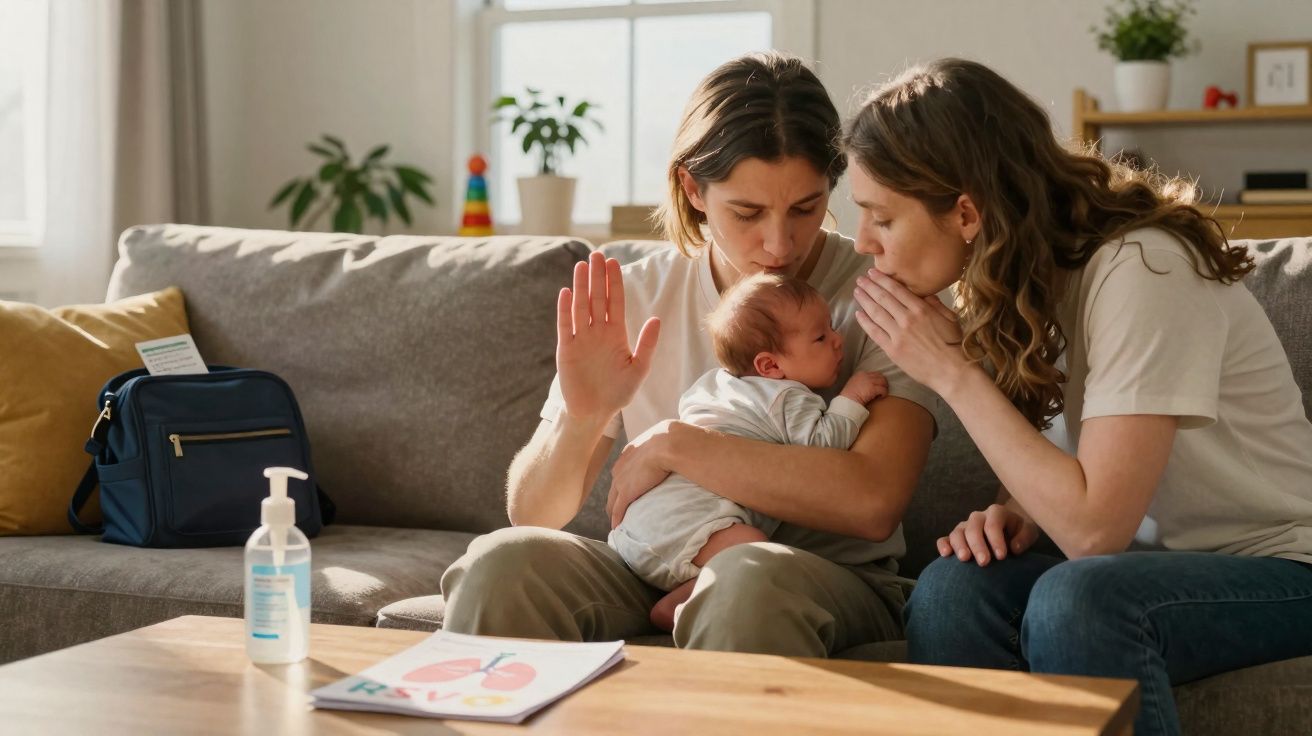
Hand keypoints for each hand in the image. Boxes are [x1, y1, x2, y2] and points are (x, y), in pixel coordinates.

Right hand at [558, 251, 660, 420]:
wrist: (594, 412)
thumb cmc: (618, 392)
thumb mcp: (638, 368)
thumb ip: (647, 344)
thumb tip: (656, 319)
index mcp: (616, 334)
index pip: (615, 302)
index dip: (615, 282)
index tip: (614, 262)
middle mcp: (598, 332)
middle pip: (597, 298)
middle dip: (598, 277)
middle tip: (597, 254)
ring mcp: (581, 338)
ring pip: (581, 307)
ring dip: (581, 286)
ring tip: (581, 266)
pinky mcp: (566, 349)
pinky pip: (565, 325)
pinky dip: (565, 309)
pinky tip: (566, 292)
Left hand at [607, 420, 675, 527]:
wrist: (668, 444)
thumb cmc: (672, 440)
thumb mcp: (663, 439)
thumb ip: (663, 446)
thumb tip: (677, 447)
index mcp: (629, 453)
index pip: (622, 471)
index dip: (624, 482)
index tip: (627, 490)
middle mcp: (621, 466)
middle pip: (613, 487)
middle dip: (615, 498)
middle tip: (620, 509)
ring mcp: (621, 480)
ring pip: (612, 500)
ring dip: (614, 511)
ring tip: (618, 521)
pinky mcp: (626, 492)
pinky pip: (617, 510)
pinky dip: (616, 519)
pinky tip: (617, 527)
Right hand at [839, 371, 888, 405]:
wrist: (847, 400)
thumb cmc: (849, 395)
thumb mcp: (853, 384)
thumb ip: (861, 381)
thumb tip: (869, 385)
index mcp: (860, 374)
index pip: (874, 373)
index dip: (878, 379)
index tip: (878, 385)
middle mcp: (866, 375)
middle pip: (880, 376)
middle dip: (883, 382)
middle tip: (884, 388)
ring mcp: (870, 381)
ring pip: (883, 382)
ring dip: (885, 387)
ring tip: (883, 393)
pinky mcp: (873, 388)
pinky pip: (883, 389)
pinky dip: (884, 393)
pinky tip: (882, 397)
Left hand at [852, 270, 967, 392]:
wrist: (950, 371)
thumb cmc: (953, 345)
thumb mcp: (950, 318)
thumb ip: (936, 304)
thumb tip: (925, 293)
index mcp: (921, 309)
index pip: (897, 290)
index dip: (882, 280)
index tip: (873, 273)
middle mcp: (907, 319)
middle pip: (883, 298)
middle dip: (870, 287)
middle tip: (860, 279)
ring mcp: (898, 334)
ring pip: (876, 313)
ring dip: (864, 301)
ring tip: (857, 292)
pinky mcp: (892, 349)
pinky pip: (874, 332)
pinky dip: (865, 322)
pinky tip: (858, 314)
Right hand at [936, 503, 1039, 565]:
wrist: (1010, 532)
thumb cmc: (1019, 533)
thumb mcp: (1029, 532)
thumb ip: (1024, 537)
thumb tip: (1014, 548)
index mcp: (996, 513)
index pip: (993, 523)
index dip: (996, 539)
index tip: (1002, 557)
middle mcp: (978, 517)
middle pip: (973, 527)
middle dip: (978, 545)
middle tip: (984, 562)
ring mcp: (965, 526)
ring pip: (957, 532)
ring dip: (959, 545)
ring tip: (965, 559)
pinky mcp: (956, 537)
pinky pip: (945, 538)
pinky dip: (943, 545)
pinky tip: (946, 555)